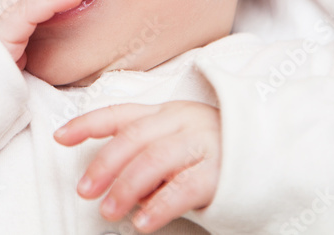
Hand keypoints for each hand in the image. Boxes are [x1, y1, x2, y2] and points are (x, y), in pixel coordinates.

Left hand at [54, 101, 220, 231]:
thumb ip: (146, 148)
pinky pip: (182, 189)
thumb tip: (108, 175)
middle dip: (103, 165)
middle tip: (85, 190)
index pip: (120, 114)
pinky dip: (158, 206)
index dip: (87, 123)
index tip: (60, 136)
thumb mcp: (179, 138)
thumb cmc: (216, 149)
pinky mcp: (220, 172)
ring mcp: (202, 144)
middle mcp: (182, 122)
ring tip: (110, 211)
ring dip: (125, 188)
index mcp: (167, 112)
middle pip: (132, 139)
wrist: (273, 153)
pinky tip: (143, 222)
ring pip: (153, 161)